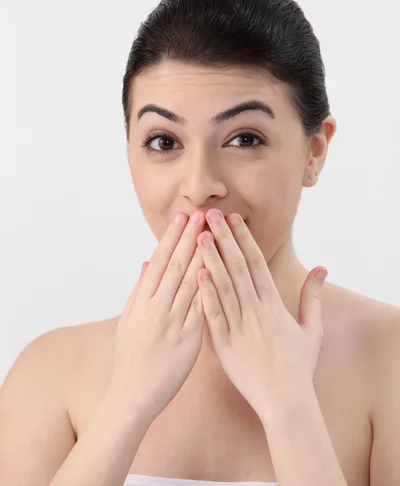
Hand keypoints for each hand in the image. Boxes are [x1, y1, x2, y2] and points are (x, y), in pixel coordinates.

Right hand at [109, 212, 206, 423]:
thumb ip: (139, 290)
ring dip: (202, 256)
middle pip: (176, 266)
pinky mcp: (187, 339)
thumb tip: (147, 262)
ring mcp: (172, 323)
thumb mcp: (129, 319)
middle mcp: (156, 308)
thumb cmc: (131, 356)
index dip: (171, 239)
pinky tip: (219, 272)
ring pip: (190, 282)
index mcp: (141, 301)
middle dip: (190, 239)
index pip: (159, 263)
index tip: (181, 219)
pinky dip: (209, 289)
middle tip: (201, 215)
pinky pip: (201, 309)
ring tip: (213, 234)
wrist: (133, 394)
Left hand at [196, 209, 326, 419]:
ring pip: (223, 285)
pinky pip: (214, 314)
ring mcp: (239, 325)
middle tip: (210, 214)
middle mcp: (255, 309)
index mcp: (273, 303)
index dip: (243, 238)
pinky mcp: (225, 344)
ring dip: (210, 258)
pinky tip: (197, 274)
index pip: (256, 262)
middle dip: (223, 238)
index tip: (233, 218)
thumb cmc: (298, 365)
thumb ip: (313, 296)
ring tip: (199, 236)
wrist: (286, 400)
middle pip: (236, 266)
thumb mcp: (312, 328)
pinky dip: (206, 294)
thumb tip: (321, 269)